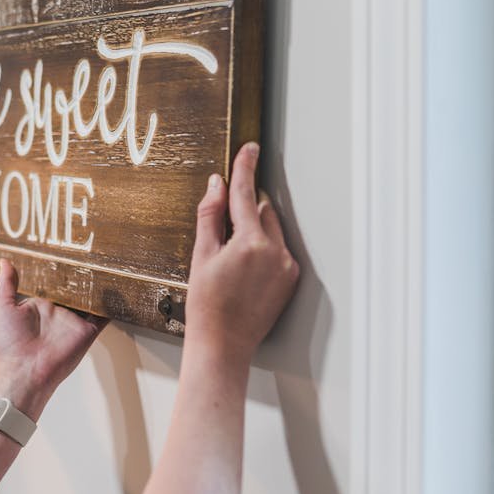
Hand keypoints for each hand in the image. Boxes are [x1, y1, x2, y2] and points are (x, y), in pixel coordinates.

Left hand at [0, 259, 106, 418]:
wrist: (21, 373)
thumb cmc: (8, 344)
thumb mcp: (3, 307)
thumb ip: (7, 284)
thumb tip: (4, 260)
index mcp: (41, 305)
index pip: (53, 284)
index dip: (59, 270)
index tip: (66, 249)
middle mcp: (59, 313)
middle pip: (74, 290)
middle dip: (82, 274)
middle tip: (90, 250)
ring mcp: (74, 322)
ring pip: (90, 300)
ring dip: (98, 286)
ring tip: (107, 262)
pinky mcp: (86, 332)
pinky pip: (103, 316)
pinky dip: (112, 305)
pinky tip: (119, 289)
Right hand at [184, 142, 298, 363]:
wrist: (223, 344)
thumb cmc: (206, 305)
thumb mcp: (202, 255)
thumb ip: (211, 216)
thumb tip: (217, 185)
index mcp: (250, 242)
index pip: (245, 193)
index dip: (245, 167)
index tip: (250, 148)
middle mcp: (275, 251)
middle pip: (262, 210)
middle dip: (245, 209)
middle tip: (221, 229)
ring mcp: (286, 266)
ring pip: (272, 230)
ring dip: (255, 230)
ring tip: (231, 258)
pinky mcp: (291, 279)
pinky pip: (278, 250)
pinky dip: (263, 250)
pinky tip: (243, 271)